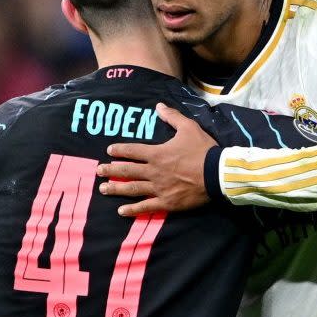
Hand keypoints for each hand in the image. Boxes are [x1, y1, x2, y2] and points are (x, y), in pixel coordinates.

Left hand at [97, 103, 216, 215]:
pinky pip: (146, 207)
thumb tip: (158, 106)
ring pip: (132, 189)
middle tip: (99, 171)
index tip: (109, 151)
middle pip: (127, 170)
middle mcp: (153, 171)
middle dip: (111, 170)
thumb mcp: (189, 128)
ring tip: (103, 189)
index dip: (119, 150)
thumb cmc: (203, 150)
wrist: (217, 174)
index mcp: (157, 153)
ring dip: (116, 188)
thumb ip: (172, 117)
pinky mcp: (166, 202)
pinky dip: (133, 209)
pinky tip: (121, 211)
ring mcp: (158, 188)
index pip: (133, 151)